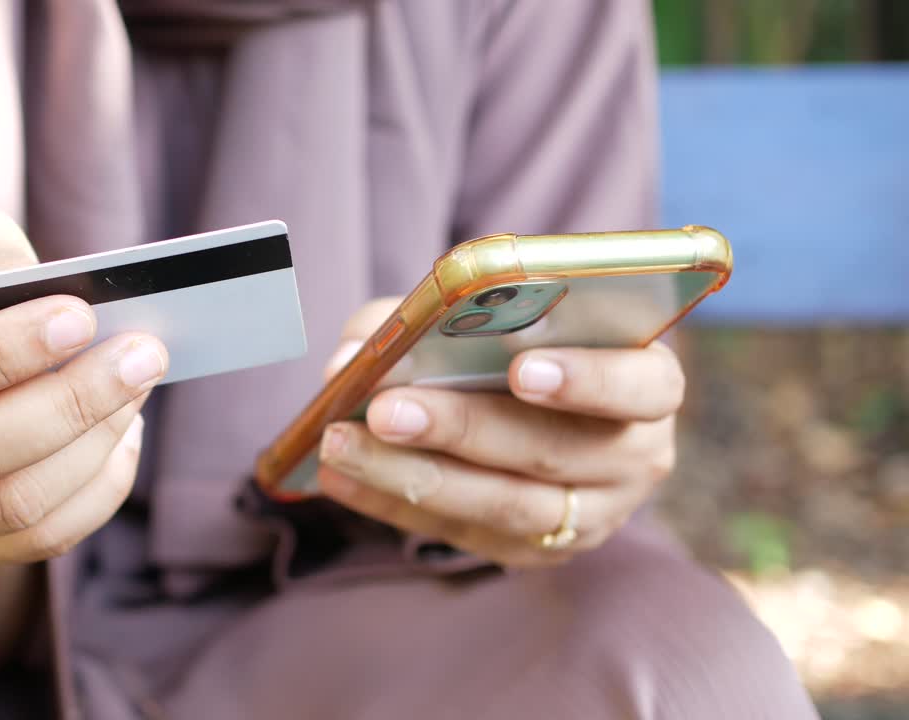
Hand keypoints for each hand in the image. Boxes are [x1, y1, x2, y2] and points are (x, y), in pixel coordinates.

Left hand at [316, 299, 682, 568]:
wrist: (538, 410)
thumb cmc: (518, 346)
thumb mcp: (490, 314)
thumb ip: (425, 317)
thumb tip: (354, 354)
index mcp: (650, 383)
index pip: (645, 384)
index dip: (588, 378)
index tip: (519, 368)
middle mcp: (635, 456)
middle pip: (552, 450)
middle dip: (461, 427)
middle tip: (387, 408)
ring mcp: (593, 515)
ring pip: (503, 505)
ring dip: (411, 475)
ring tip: (342, 443)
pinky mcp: (541, 551)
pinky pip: (464, 533)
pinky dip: (392, 503)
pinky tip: (338, 477)